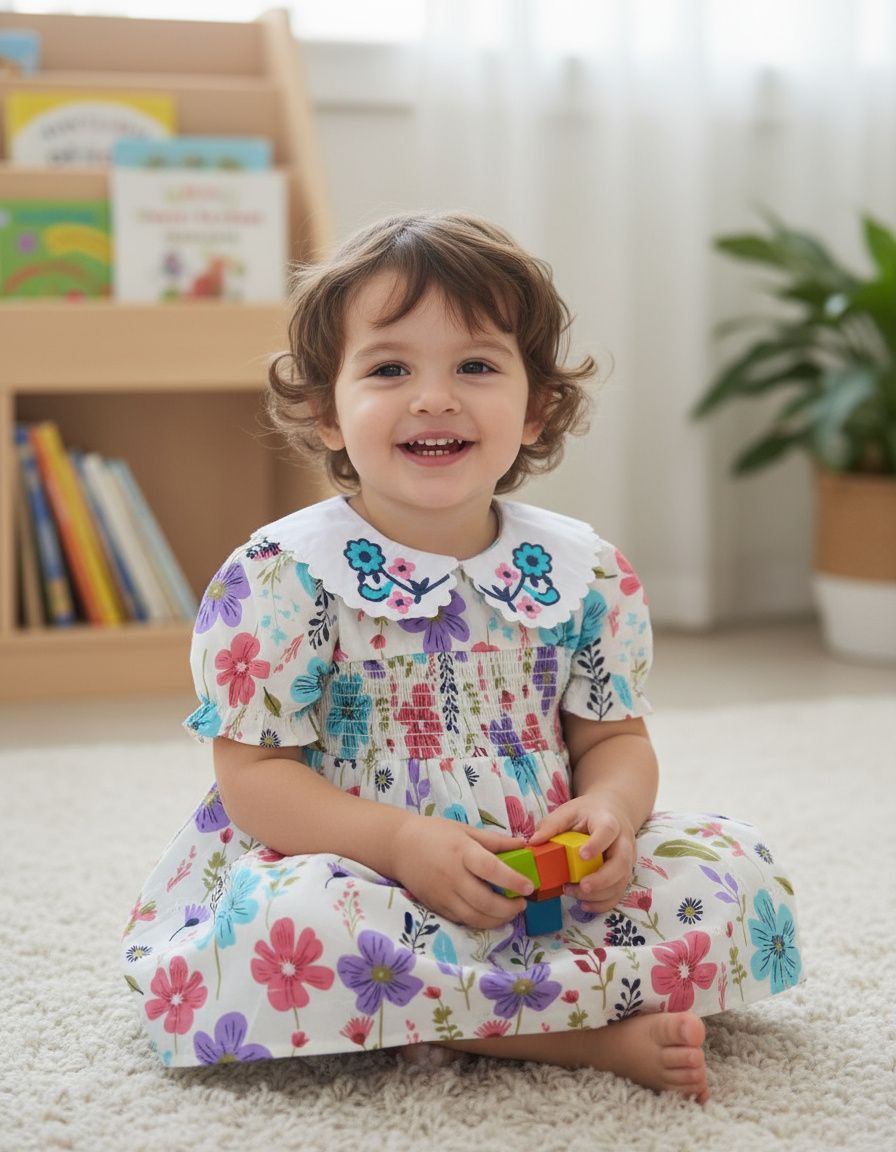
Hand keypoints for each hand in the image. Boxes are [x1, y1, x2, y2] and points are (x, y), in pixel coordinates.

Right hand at [391, 816, 531, 928]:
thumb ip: (495, 841)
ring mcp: (443, 895)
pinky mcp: (436, 907)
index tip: (529, 886)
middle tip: (522, 904)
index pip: (490, 869)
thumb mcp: (465, 830)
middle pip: (484, 901)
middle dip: (508, 908)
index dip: (512, 880)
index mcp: (462, 852)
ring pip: (474, 917)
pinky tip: (490, 915)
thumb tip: (523, 845)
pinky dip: (480, 921)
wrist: (398, 846)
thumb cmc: (435, 833)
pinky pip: (462, 920)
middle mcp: (453, 876)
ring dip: (497, 920)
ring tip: (509, 912)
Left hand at [529, 795, 636, 913]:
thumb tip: (534, 842)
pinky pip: (618, 893)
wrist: (613, 813)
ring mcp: (627, 860)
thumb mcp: (569, 811)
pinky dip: (602, 903)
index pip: (607, 831)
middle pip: (621, 862)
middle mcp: (623, 842)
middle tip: (582, 886)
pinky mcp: (624, 874)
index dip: (597, 844)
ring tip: (572, 892)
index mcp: (609, 821)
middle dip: (602, 879)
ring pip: (620, 882)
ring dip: (598, 894)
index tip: (582, 855)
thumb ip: (553, 825)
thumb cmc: (588, 813)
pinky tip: (584, 904)